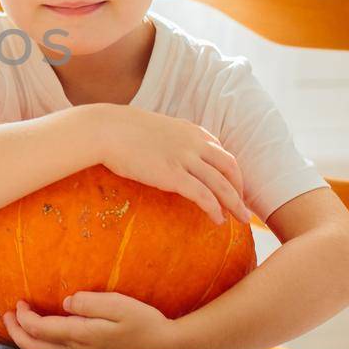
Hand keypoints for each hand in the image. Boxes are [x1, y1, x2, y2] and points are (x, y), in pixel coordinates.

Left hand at [3, 293, 178, 348]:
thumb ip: (90, 303)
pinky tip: (41, 337)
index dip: (24, 317)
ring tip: (17, 325)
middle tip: (7, 314)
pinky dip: (40, 347)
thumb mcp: (119, 305)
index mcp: (82, 336)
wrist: (166, 348)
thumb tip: (66, 303)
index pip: (41, 329)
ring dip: (26, 341)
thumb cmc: (144, 323)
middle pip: (35, 348)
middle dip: (16, 331)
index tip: (19, 303)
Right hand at [89, 105, 245, 223]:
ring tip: (241, 219)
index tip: (231, 186)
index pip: (221, 152)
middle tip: (243, 206)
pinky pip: (203, 195)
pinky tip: (218, 220)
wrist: (105, 129)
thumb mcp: (154, 128)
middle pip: (230, 167)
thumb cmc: (120, 129)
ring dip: (235, 203)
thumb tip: (166, 152)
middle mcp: (194, 143)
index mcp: (191, 131)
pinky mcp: (173, 175)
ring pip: (222, 184)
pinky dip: (215, 209)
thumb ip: (169, 139)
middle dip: (240, 188)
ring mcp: (185, 159)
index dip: (230, 172)